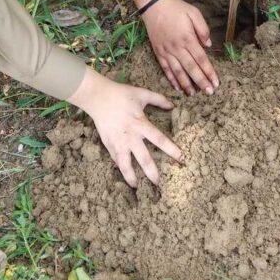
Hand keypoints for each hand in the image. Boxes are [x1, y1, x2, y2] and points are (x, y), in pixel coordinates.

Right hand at [68, 69, 181, 186]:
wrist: (98, 97)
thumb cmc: (121, 94)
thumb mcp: (142, 93)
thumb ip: (158, 99)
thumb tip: (172, 105)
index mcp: (141, 124)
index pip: (159, 139)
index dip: (171, 149)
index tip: (181, 158)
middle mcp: (130, 136)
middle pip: (143, 159)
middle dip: (152, 173)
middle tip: (159, 183)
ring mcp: (118, 142)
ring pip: (125, 165)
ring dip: (131, 177)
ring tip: (136, 186)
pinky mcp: (108, 144)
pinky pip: (115, 158)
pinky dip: (120, 166)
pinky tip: (124, 172)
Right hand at [142, 0, 219, 95]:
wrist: (154, 6)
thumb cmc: (176, 8)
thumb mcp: (194, 13)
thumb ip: (203, 29)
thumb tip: (208, 45)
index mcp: (188, 38)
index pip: (201, 59)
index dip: (209, 72)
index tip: (215, 82)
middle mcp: (177, 48)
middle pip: (191, 68)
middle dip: (200, 81)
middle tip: (209, 93)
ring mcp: (166, 51)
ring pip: (177, 71)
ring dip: (186, 84)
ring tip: (193, 94)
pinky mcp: (158, 52)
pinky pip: (165, 68)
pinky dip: (171, 79)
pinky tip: (177, 87)